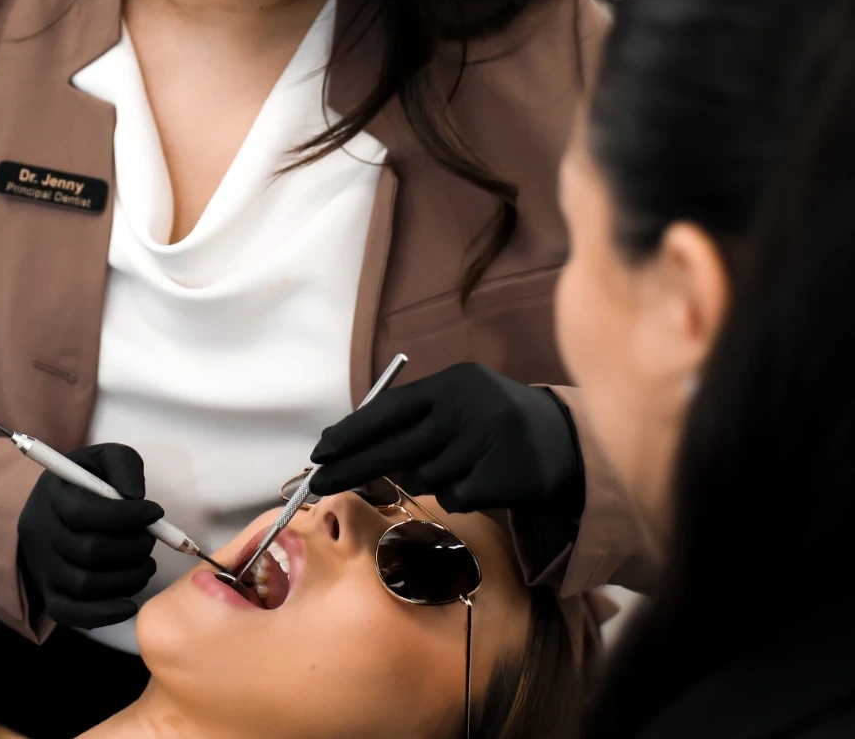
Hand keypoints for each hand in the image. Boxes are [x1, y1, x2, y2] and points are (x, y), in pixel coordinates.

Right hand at [17, 443, 162, 628]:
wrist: (53, 511)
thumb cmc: (87, 482)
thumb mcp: (103, 459)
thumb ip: (122, 465)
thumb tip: (135, 496)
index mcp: (51, 494)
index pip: (84, 512)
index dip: (125, 515)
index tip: (155, 512)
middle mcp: (40, 533)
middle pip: (87, 551)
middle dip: (131, 548)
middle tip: (151, 541)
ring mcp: (42, 567)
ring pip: (84, 585)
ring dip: (127, 579)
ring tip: (147, 565)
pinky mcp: (49, 594)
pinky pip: (71, 614)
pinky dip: (105, 614)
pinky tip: (130, 603)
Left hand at [308, 363, 584, 515]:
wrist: (565, 438)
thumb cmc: (494, 417)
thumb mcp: (457, 397)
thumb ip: (415, 415)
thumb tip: (353, 443)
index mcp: (449, 385)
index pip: (387, 410)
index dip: (351, 432)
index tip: (321, 451)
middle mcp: (464, 411)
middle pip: (393, 448)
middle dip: (351, 467)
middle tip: (317, 483)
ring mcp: (483, 445)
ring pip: (423, 479)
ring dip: (427, 478)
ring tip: (456, 462)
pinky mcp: (500, 479)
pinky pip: (453, 498)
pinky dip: (457, 494)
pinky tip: (478, 478)